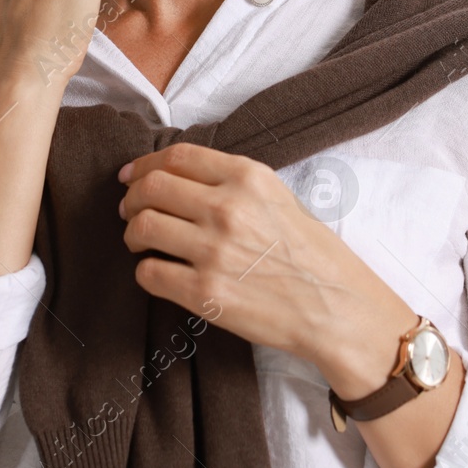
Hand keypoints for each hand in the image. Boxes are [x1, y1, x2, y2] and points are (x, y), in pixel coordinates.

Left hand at [119, 143, 417, 396]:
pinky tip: (158, 272)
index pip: (177, 156)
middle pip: (151, 187)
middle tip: (129, 210)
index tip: (131, 175)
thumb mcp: (280, 198)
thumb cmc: (313, 256)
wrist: (337, 310)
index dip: (144, 164)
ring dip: (133, 234)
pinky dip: (145, 271)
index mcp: (248, 178)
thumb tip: (178, 178)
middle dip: (131, 198)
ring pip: (142, 227)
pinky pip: (149, 273)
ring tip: (140, 243)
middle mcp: (228, 208)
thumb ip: (232, 183)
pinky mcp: (205, 292)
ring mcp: (214, 251)